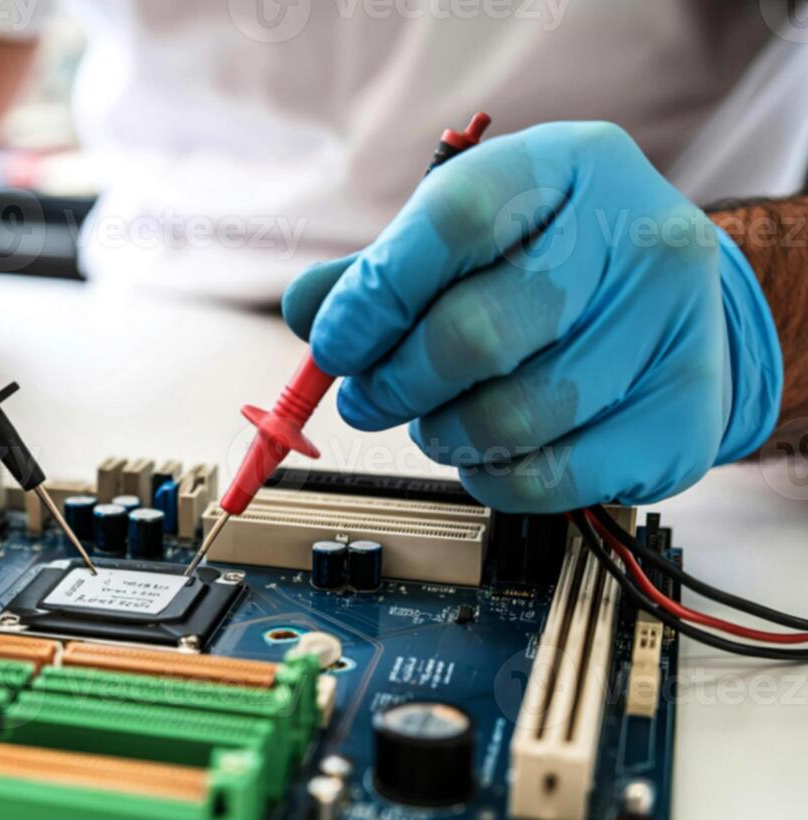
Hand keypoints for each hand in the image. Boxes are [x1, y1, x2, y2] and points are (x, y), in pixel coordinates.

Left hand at [283, 122, 780, 511]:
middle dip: (396, 383)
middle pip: (478, 333)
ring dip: (442, 435)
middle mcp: (641, 235)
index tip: (334, 345)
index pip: (455, 219)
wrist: (681, 312)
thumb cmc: (547, 268)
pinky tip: (485, 454)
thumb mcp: (468, 239)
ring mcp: (676, 328)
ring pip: (513, 416)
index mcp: (571, 164)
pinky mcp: (685, 417)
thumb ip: (379, 271)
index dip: (376, 295)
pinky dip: (492, 478)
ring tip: (434, 421)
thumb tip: (310, 311)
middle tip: (368, 399)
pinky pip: (552, 477)